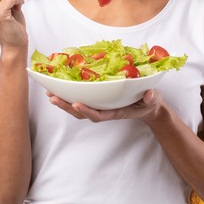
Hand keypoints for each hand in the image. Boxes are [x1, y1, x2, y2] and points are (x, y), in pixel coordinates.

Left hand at [46, 89, 163, 122]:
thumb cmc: (149, 102)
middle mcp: (105, 110)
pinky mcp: (98, 100)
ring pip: (78, 108)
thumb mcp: (153, 100)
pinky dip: (69, 95)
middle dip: (67, 106)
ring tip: (50, 94)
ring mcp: (101, 106)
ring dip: (64, 101)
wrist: (148, 106)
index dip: (87, 111)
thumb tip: (149, 95)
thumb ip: (151, 98)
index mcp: (116, 112)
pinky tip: (59, 89)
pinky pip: (81, 99)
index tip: (77, 104)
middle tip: (53, 98)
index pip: (99, 114)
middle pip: (82, 112)